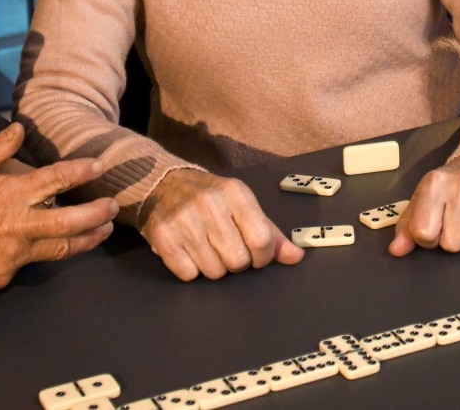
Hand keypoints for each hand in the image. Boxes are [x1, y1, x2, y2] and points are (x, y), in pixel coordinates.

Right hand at [0, 123, 117, 289]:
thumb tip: (19, 129)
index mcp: (11, 194)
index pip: (56, 179)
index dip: (79, 171)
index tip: (97, 166)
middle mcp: (19, 224)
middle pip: (69, 221)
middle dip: (95, 214)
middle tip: (112, 206)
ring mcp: (15, 252)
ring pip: (60, 248)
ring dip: (86, 240)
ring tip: (103, 232)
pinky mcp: (7, 274)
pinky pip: (32, 262)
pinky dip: (47, 253)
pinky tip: (61, 247)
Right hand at [141, 168, 303, 281]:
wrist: (163, 185)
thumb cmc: (211, 199)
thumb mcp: (242, 205)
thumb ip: (269, 232)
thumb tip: (296, 257)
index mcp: (235, 193)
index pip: (261, 239)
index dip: (263, 256)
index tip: (256, 254)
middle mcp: (209, 204)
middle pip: (238, 261)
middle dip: (237, 263)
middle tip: (227, 250)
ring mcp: (184, 221)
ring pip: (214, 272)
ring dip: (214, 267)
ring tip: (207, 249)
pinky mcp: (163, 238)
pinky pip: (188, 275)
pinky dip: (191, 270)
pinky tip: (188, 252)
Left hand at [390, 155, 459, 255]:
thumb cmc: (451, 185)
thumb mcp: (425, 198)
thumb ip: (408, 226)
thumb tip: (397, 250)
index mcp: (435, 183)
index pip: (424, 234)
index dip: (429, 238)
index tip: (436, 226)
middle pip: (452, 244)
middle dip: (454, 239)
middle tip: (458, 221)